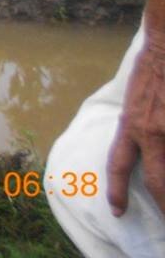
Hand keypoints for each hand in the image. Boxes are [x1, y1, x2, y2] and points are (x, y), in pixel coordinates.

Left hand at [107, 27, 164, 216]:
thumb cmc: (153, 65)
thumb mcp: (136, 97)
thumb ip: (139, 122)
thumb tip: (144, 141)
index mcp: (132, 123)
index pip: (120, 164)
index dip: (117, 190)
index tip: (117, 210)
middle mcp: (152, 131)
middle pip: (157, 182)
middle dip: (163, 206)